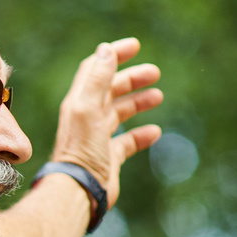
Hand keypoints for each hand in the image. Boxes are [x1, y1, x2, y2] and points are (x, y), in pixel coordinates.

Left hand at [50, 37, 162, 207]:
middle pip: (110, 91)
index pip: (94, 71)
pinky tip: (154, 132)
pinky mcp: (108, 158)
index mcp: (79, 104)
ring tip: (158, 96)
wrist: (79, 190)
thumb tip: (105, 49)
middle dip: (131, 79)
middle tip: (155, 72)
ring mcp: (97, 139)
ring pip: (119, 113)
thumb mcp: (88, 109)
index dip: (112, 56)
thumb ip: (96, 79)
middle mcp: (86, 119)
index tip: (135, 46)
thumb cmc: (81, 150)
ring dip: (138, 102)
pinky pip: (127, 142)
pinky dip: (141, 135)